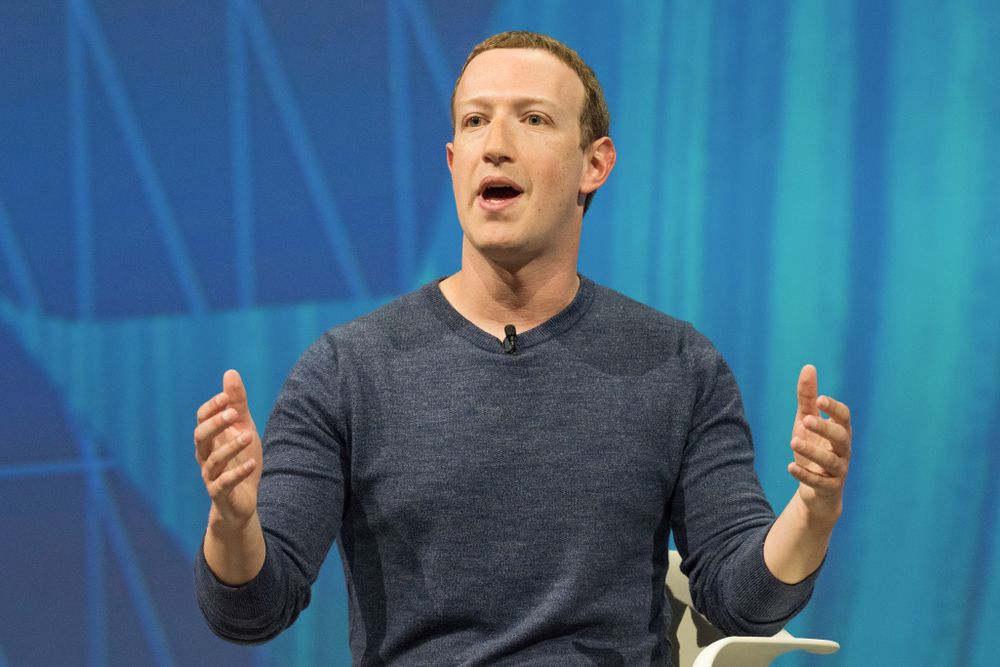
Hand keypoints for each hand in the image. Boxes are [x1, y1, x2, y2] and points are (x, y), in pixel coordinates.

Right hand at [194, 369, 262, 529]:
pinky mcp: (221, 494)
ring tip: (248, 436)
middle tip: (234, 414)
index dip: (212, 408)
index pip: (202, 420)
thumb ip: (237, 404)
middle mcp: (206, 456)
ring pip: (213, 461)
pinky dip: (237, 473)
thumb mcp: (243, 429)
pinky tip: (252, 463)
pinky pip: (224, 484)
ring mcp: (211, 476)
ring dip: (230, 447)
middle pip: (200, 437)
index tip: (227, 397)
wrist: (242, 501)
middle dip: (215, 424)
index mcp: (210, 440)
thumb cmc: (240, 460)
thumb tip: (230, 372)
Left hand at [788, 364, 851, 522]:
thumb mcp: (806, 421)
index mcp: (840, 432)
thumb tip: (809, 367)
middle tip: (805, 420)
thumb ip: (808, 397)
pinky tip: (790, 467)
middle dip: (825, 428)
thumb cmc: (813, 448)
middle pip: (841, 437)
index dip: (834, 408)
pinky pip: (819, 482)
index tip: (819, 399)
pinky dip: (805, 475)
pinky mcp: (829, 488)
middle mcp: (843, 450)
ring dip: (812, 451)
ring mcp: (838, 470)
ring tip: (793, 441)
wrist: (816, 491)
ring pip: (831, 461)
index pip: (844, 417)